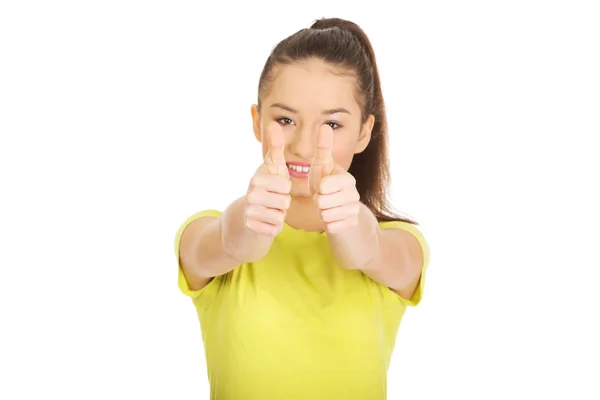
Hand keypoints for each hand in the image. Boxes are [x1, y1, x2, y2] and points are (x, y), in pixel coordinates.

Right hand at [244, 121, 291, 236]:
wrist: (246, 217)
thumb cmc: (266, 188)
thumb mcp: (272, 167)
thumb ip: (276, 147)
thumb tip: (274, 122)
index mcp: (256, 178)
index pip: (285, 185)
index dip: (285, 188)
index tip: (276, 187)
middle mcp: (250, 194)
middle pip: (284, 201)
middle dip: (283, 203)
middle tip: (273, 201)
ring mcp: (249, 212)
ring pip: (280, 216)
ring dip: (279, 216)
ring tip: (270, 210)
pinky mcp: (251, 228)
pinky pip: (275, 230)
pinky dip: (274, 228)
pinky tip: (266, 222)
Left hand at [309, 125, 360, 233]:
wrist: (338, 207)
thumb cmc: (327, 182)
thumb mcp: (323, 165)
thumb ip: (323, 147)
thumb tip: (324, 125)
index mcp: (348, 178)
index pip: (324, 186)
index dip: (317, 188)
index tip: (321, 186)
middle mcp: (355, 194)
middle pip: (323, 202)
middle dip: (318, 202)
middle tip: (322, 198)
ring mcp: (354, 210)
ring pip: (326, 216)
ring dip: (322, 213)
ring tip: (326, 207)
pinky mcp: (352, 224)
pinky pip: (331, 227)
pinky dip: (327, 224)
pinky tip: (332, 217)